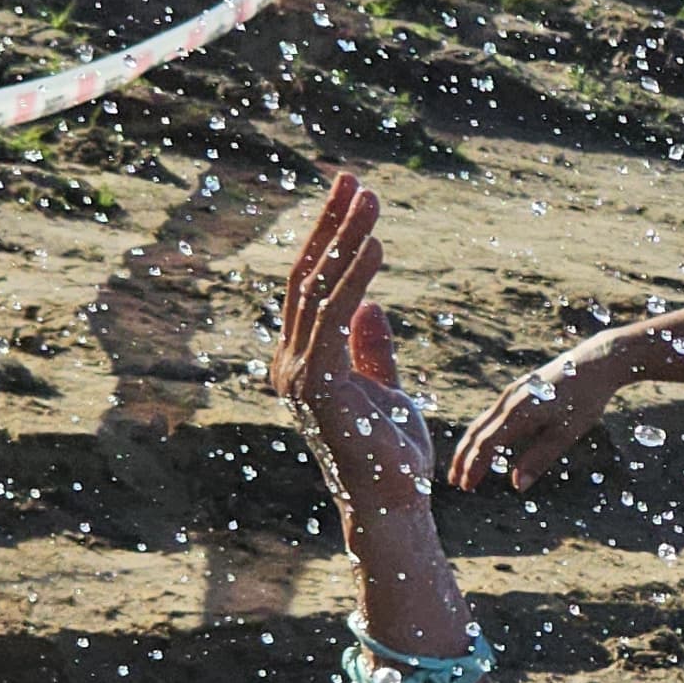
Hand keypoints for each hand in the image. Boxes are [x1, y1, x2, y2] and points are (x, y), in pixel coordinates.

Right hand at [271, 171, 441, 528]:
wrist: (392, 504)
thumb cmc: (391, 455)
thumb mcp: (384, 390)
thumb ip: (371, 350)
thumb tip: (370, 306)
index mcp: (303, 364)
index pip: (310, 289)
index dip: (327, 240)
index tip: (350, 198)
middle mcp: (290, 366)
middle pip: (306, 279)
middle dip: (330, 225)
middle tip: (353, 178)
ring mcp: (298, 376)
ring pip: (318, 290)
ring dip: (345, 239)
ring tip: (370, 198)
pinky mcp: (316, 386)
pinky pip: (334, 318)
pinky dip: (354, 277)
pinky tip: (375, 245)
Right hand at [446, 332, 625, 493]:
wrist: (595, 363)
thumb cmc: (585, 400)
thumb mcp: (566, 434)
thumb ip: (540, 459)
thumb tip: (517, 485)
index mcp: (519, 413)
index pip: (487, 445)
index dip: (474, 467)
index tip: (466, 487)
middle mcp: (509, 401)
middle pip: (476, 433)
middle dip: (463, 458)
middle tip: (454, 482)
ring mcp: (511, 394)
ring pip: (481, 423)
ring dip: (469, 446)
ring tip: (462, 467)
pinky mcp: (518, 391)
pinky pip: (491, 416)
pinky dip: (481, 434)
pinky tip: (484, 446)